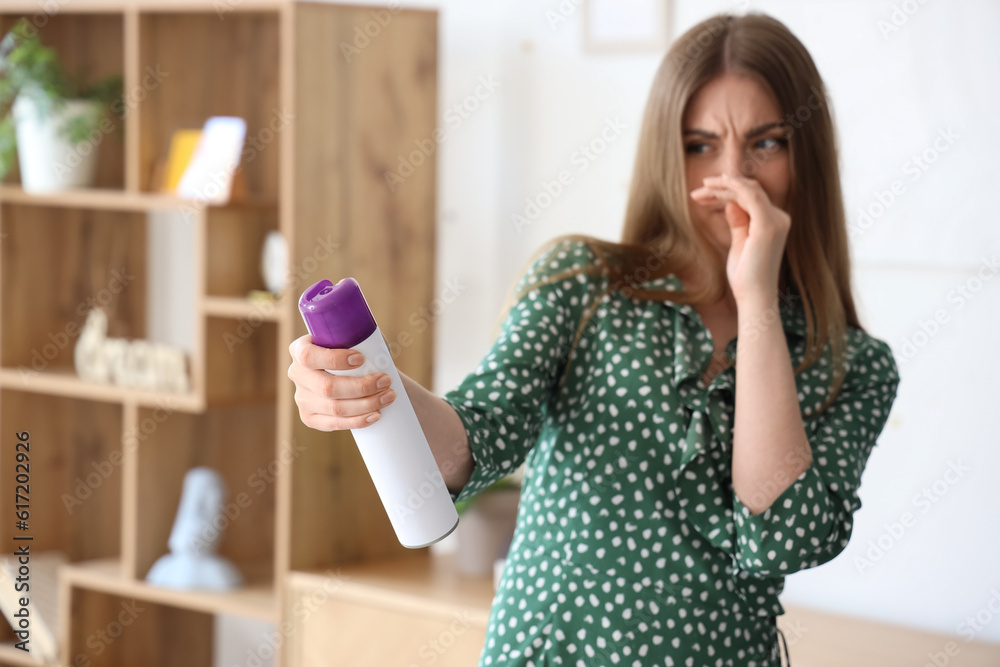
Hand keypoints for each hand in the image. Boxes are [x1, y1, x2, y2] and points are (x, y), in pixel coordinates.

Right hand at [286, 334, 396, 430]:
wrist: (350, 374)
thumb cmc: (354, 351)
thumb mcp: (352, 337)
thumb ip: (359, 334)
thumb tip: (377, 342)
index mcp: (300, 349)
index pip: (309, 356)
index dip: (334, 359)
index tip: (361, 358)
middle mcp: (296, 374)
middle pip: (326, 387)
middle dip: (361, 386)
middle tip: (386, 380)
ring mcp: (302, 398)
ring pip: (334, 408)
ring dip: (366, 404)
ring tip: (389, 396)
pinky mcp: (310, 417)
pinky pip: (333, 424)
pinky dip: (357, 421)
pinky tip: (375, 415)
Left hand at [689, 173, 789, 303]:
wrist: (755, 297)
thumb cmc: (746, 276)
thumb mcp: (739, 243)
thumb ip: (738, 222)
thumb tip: (731, 205)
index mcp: (774, 223)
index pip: (751, 198)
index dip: (727, 191)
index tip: (703, 194)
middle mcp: (779, 218)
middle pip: (749, 190)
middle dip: (722, 187)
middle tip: (698, 190)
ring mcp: (776, 220)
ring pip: (748, 189)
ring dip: (723, 185)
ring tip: (700, 189)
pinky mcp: (767, 225)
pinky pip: (750, 195)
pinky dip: (732, 187)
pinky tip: (714, 186)